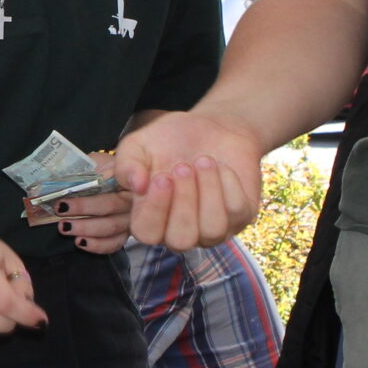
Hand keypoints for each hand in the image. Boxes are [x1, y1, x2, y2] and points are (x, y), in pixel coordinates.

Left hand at [30, 176, 133, 253]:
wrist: (110, 179)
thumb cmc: (99, 170)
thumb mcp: (92, 162)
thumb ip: (81, 170)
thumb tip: (57, 180)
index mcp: (124, 176)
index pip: (111, 183)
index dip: (89, 191)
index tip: (65, 201)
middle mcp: (132, 198)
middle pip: (111, 206)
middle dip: (83, 209)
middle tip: (60, 211)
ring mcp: (130, 218)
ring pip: (112, 227)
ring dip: (86, 229)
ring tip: (64, 227)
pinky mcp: (124, 234)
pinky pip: (114, 244)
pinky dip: (97, 245)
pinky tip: (80, 242)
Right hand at [115, 110, 262, 246]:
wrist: (212, 126)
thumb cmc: (169, 140)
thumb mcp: (138, 145)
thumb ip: (127, 164)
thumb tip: (136, 185)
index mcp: (152, 218)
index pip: (147, 234)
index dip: (154, 209)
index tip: (161, 177)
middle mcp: (182, 230)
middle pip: (181, 240)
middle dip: (183, 202)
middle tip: (183, 167)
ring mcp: (214, 228)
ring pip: (212, 230)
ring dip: (208, 191)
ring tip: (203, 161)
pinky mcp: (241, 217)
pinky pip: (236, 211)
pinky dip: (229, 183)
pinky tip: (221, 166)